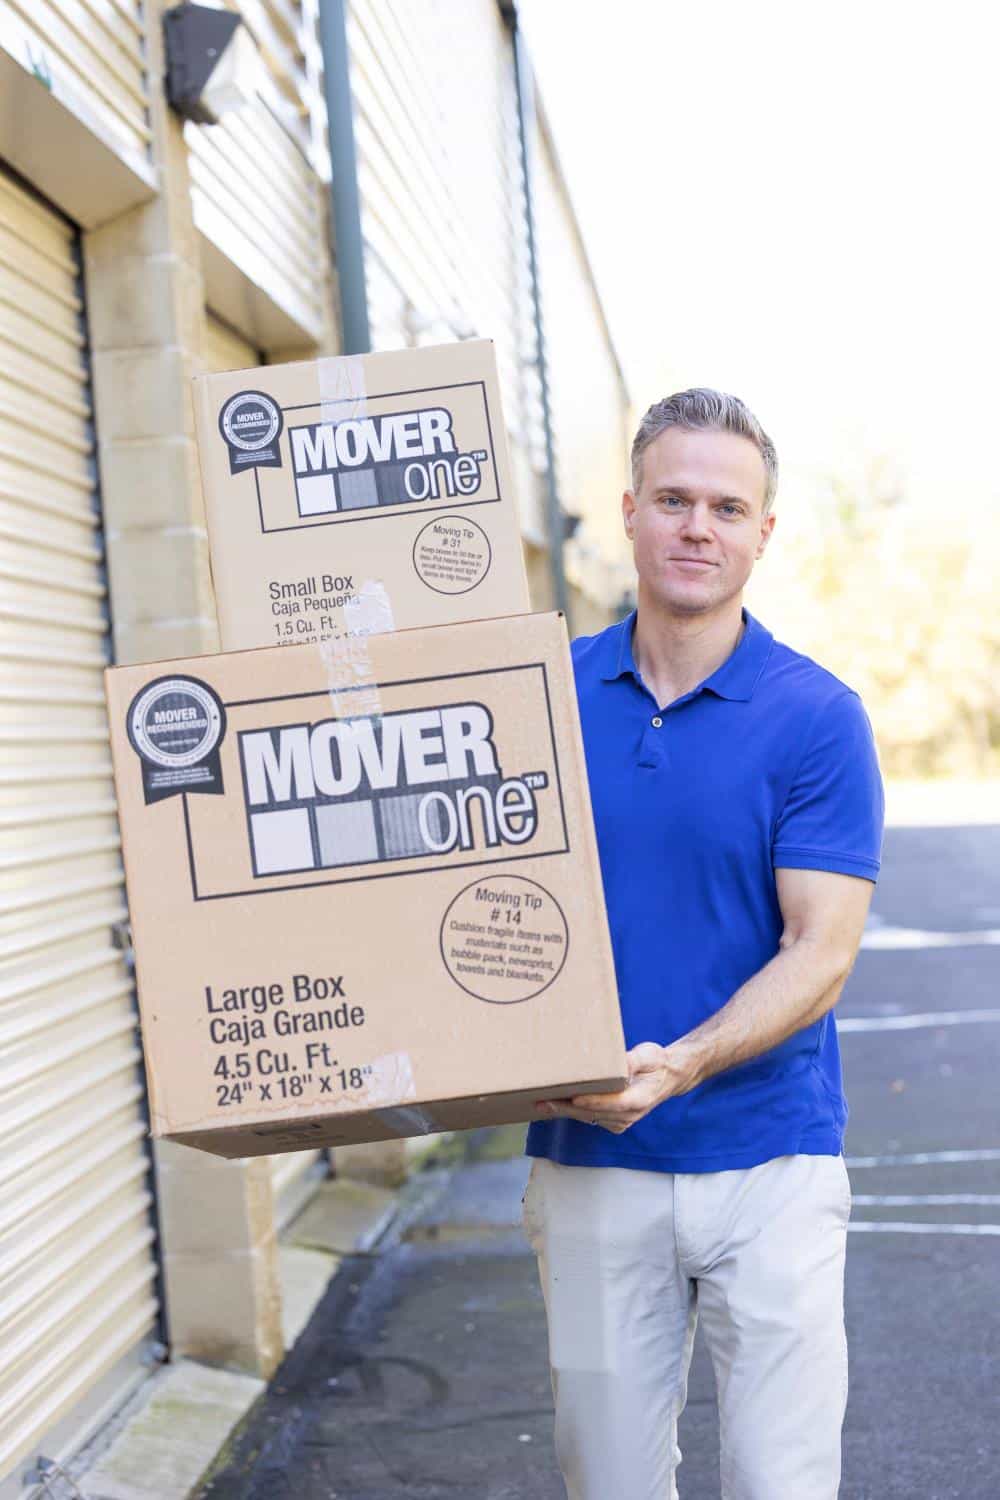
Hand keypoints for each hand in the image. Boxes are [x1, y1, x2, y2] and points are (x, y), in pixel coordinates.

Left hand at [536, 1041, 695, 1133]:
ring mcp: (621, 1121)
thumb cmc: (656, 1063)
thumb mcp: (649, 1055)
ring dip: (565, 1111)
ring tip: (541, 1102)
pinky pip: (590, 1118)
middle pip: (594, 1113)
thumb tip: (617, 1063)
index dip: (592, 1101)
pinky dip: (573, 1112)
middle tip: (542, 1101)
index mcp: (639, 1099)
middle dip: (567, 1108)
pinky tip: (555, 1104)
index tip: (573, 1097)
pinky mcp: (614, 1122)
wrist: (667, 1078)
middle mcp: (630, 1115)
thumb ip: (633, 1061)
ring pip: (589, 1118)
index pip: (612, 1103)